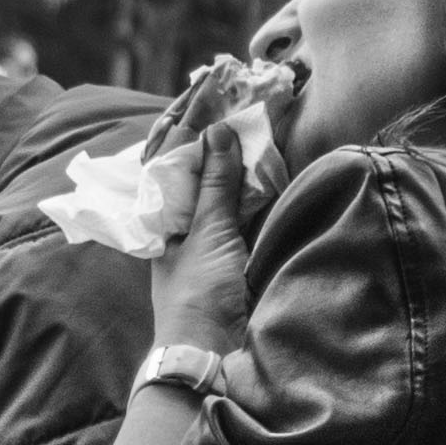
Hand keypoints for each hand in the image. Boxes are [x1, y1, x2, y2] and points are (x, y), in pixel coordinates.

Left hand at [147, 101, 262, 364]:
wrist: (214, 355)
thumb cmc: (199, 294)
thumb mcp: (207, 231)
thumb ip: (214, 182)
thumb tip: (216, 129)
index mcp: (165, 217)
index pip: (175, 159)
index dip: (193, 126)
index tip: (214, 89)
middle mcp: (188, 225)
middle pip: (205, 171)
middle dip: (224, 140)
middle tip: (248, 98)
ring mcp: (216, 240)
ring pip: (230, 189)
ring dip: (247, 161)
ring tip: (267, 118)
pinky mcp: (245, 255)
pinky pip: (252, 212)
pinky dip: (264, 189)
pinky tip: (280, 165)